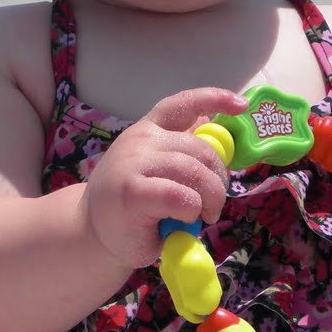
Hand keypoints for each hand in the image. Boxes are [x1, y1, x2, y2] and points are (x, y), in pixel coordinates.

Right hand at [79, 87, 247, 271]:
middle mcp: (141, 140)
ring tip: (202, 216)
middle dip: (219, 180)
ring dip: (210, 199)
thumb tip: (212, 127)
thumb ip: (179, 152)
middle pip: (201, 150)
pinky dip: (191, 211)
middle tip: (213, 205)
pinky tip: (183, 221)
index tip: (240, 105)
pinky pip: (181, 197)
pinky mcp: (133, 193)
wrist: (90, 233)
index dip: (214, 98)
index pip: (182, 104)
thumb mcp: (156, 170)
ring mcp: (134, 164)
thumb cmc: (130, 206)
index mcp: (148, 130)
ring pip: (195, 172)